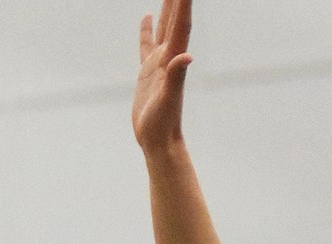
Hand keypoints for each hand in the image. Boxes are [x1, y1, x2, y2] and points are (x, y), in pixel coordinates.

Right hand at [132, 0, 192, 153]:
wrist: (158, 141)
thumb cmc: (163, 124)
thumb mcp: (168, 100)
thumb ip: (176, 77)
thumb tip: (185, 57)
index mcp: (173, 59)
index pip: (180, 23)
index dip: (182, 3)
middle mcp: (168, 57)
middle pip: (175, 19)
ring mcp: (158, 64)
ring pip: (163, 26)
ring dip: (167, 7)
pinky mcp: (147, 73)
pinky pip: (146, 44)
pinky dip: (147, 29)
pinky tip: (146, 17)